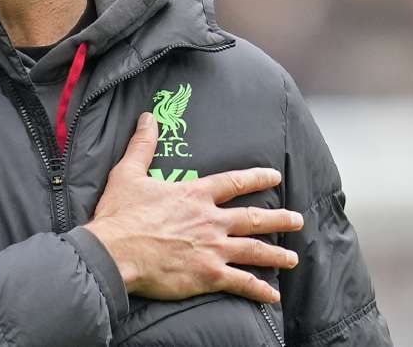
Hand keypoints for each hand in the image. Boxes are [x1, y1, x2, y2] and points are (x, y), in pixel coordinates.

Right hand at [83, 112, 303, 303]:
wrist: (115, 252)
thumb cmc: (120, 215)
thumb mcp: (128, 173)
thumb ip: (143, 145)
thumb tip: (148, 118)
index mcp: (194, 196)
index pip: (233, 183)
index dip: (256, 178)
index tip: (275, 177)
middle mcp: (210, 220)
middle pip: (253, 219)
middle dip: (279, 219)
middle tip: (297, 220)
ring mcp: (212, 249)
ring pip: (254, 251)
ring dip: (276, 255)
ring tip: (293, 259)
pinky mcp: (208, 275)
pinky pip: (241, 283)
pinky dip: (259, 290)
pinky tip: (273, 295)